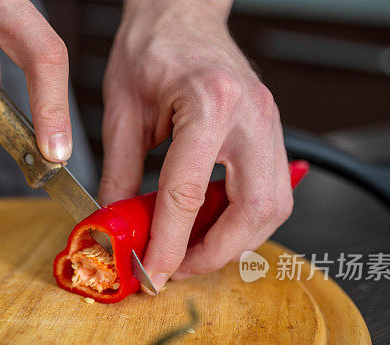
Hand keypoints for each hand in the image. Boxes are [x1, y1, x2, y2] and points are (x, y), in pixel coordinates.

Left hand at [98, 0, 292, 289]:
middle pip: (254, 211)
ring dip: (235, 241)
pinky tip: (210, 223)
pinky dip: (243, 220)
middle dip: (216, 252)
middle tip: (176, 267)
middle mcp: (251, 115)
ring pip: (274, 208)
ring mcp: (269, 123)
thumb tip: (116, 226)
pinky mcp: (271, 132)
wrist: (181, 13)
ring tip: (191, 249)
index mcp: (209, 105)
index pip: (189, 194)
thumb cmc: (151, 49)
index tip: (152, 274)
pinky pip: (272, 191)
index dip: (170, 244)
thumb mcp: (121, 113)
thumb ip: (120, 176)